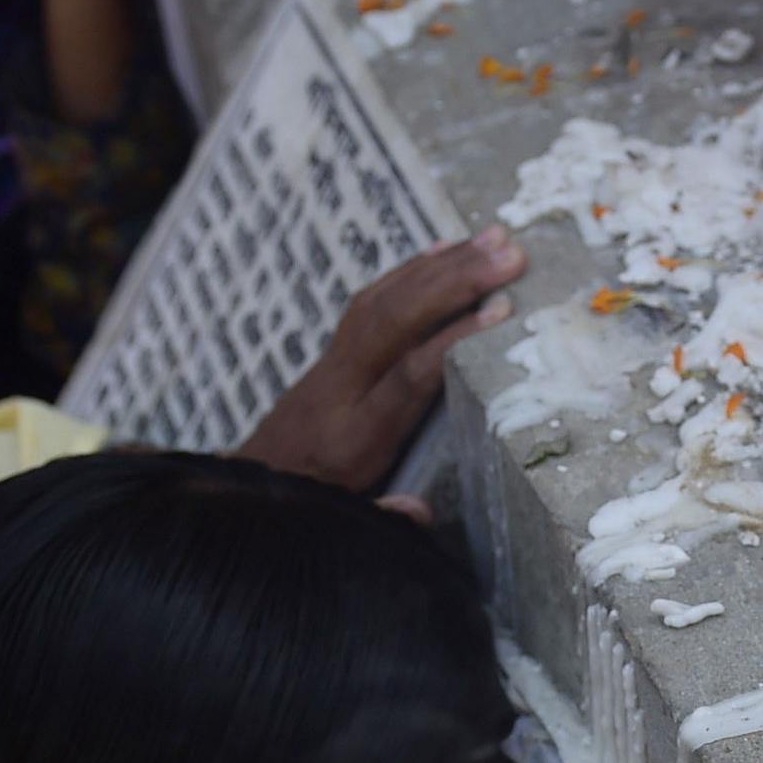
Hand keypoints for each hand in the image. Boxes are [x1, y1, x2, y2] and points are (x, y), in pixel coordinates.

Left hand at [242, 228, 524, 491]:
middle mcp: (340, 388)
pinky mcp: (332, 352)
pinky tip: (445, 251)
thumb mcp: (346, 523)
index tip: (500, 312)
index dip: (451, 341)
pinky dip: (410, 271)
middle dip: (454, 282)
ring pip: (382, 301)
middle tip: (510, 254)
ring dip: (440, 265)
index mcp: (354, 437)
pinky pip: (370, 300)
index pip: (405, 376)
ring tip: (494, 239)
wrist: (252, 488)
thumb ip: (384, 518)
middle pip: (394, 321)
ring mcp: (333, 364)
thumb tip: (423, 513)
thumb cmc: (314, 506)